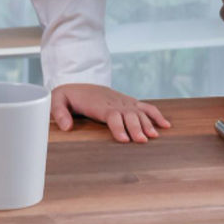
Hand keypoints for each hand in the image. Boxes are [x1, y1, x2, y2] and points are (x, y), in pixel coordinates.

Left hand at [50, 83, 171, 143]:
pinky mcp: (128, 102)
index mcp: (98, 104)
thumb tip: (66, 127)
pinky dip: (156, 115)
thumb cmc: (68, 96)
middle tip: (142, 141)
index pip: (111, 115)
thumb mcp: (57, 100)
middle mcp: (114, 102)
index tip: (124, 139)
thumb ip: (59, 113)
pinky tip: (165, 125)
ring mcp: (123, 101)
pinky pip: (145, 107)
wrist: (77, 82)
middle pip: (128, 114)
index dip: (118, 127)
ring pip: (139, 111)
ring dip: (148, 123)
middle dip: (136, 128)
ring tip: (154, 136)